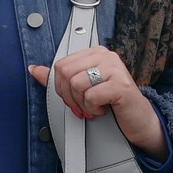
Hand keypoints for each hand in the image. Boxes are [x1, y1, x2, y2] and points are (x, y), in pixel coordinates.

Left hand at [30, 49, 165, 159]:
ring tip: (95, 106)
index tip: (73, 98)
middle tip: (82, 105)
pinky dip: (94, 109)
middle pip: (66, 73)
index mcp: (95, 53)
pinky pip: (91, 96)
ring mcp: (115, 68)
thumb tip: (34, 69)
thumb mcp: (83, 88)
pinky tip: (104, 109)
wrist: (137, 120)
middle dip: (70, 97)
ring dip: (83, 104)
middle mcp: (105, 56)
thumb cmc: (112, 103)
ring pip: (77, 84)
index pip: (61, 65)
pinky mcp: (121, 84)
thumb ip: (59, 79)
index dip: (61, 88)